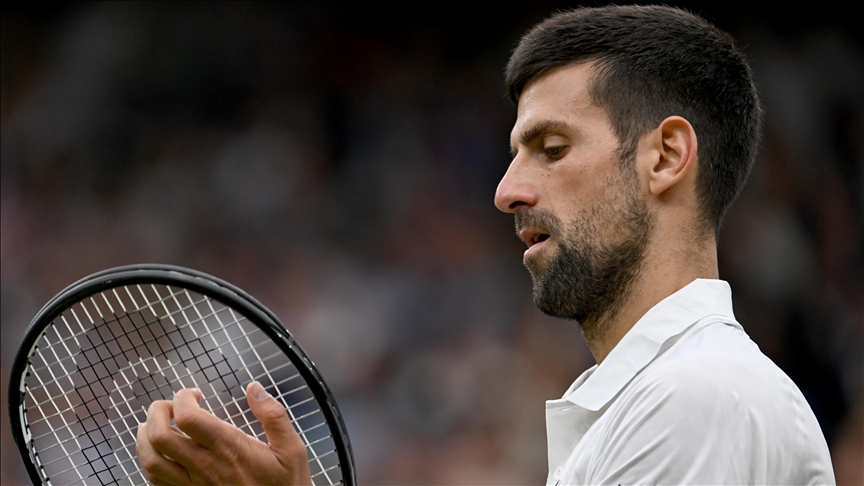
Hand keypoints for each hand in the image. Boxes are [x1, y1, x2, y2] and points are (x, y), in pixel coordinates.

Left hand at [136, 382, 311, 484]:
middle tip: (169, 405)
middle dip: (157, 411)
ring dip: (145, 437)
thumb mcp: (292, 450)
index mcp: (228, 448)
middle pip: (160, 436)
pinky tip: (159, 452)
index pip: (187, 417)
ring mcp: (194, 485)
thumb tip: (254, 389)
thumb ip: (274, 416)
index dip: (183, 397)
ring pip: (151, 460)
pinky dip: (149, 461)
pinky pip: (156, 481)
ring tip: (153, 424)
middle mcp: (205, 466)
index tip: (195, 394)